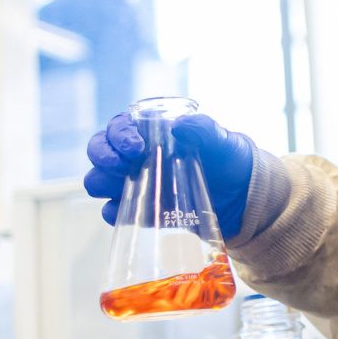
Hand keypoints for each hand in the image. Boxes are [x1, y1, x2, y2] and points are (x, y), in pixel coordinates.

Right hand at [83, 109, 257, 236]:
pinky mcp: (140, 210)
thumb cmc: (226, 158)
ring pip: (98, 181)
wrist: (239, 195)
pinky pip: (113, 212)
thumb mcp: (220, 140)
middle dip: (103, 156)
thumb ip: (203, 128)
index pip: (118, 127)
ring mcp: (134, 183)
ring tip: (123, 187)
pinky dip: (113, 213)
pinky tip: (124, 212)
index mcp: (147, 132)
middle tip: (123, 165)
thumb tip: (180, 126)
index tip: (135, 147)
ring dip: (102, 183)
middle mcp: (133, 157)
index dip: (119, 135)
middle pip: (99, 152)